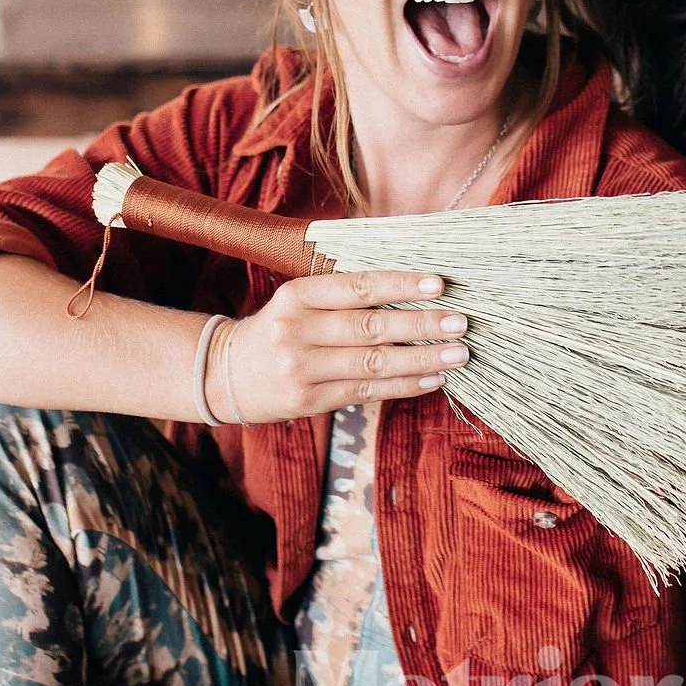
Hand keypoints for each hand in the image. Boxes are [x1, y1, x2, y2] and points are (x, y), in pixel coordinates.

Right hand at [209, 270, 467, 424]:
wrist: (225, 374)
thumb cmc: (278, 328)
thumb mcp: (299, 300)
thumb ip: (345, 292)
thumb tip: (412, 285)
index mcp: (297, 296)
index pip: (357, 287)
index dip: (399, 285)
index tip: (438, 283)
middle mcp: (297, 331)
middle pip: (370, 327)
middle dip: (421, 325)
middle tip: (461, 322)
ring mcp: (302, 370)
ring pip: (373, 364)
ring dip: (421, 360)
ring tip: (458, 355)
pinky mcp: (309, 401)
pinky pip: (366, 393)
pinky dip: (403, 386)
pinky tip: (432, 379)